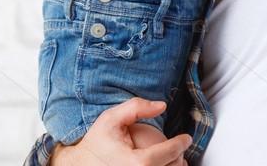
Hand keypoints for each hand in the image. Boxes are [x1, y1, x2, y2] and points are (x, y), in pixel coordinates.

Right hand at [50, 98, 191, 165]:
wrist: (80, 165)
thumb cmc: (97, 142)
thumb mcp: (111, 118)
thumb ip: (137, 107)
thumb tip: (162, 105)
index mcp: (137, 162)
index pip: (169, 153)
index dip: (180, 143)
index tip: (186, 138)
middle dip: (179, 156)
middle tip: (179, 147)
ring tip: (174, 158)